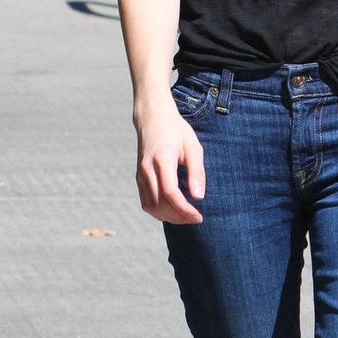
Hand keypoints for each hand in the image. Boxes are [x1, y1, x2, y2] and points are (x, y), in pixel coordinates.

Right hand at [134, 101, 205, 224]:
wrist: (152, 118)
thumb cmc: (176, 131)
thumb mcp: (193, 147)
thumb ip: (197, 172)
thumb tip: (199, 197)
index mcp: (162, 159)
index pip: (170, 193)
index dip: (184, 209)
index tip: (199, 216)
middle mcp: (147, 169)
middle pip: (159, 204)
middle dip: (178, 217)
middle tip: (195, 219)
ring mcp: (140, 174)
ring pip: (151, 207)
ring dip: (168, 217)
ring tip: (186, 217)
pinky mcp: (138, 177)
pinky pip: (146, 202)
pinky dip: (159, 212)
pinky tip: (173, 211)